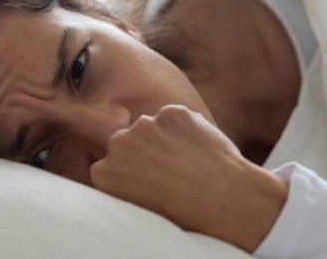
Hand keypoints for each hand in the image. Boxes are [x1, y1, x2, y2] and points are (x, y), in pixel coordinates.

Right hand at [90, 104, 288, 252]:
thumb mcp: (141, 208)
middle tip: (169, 171)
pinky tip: (199, 149)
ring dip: (164, 138)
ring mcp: (145, 124)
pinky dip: (186, 128)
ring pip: (152, 127)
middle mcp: (118, 144)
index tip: (148, 182)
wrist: (222, 199)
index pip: (111, 165)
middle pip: (128, 142)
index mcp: (104, 173)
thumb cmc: (184, 213)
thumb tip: (136, 174)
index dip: (132, 172)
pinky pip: (175, 118)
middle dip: (143, 151)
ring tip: (188, 162)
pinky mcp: (171, 112)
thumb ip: (128, 185)